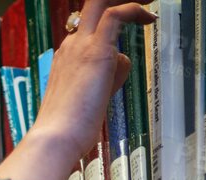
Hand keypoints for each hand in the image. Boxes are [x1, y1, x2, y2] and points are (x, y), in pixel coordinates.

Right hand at [0, 1, 157, 179]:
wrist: (55, 139)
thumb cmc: (67, 133)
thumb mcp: (85, 105)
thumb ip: (99, 88)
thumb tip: (111, 80)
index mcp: (65, 60)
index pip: (86, 31)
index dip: (106, 26)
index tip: (125, 27)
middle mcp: (70, 48)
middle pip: (92, 8)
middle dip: (117, 3)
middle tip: (141, 4)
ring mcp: (80, 47)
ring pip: (102, 5)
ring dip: (129, 3)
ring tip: (149, 11)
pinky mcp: (96, 51)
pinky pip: (116, 15)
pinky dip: (135, 10)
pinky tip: (150, 19)